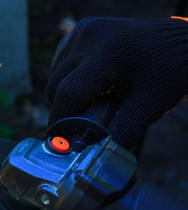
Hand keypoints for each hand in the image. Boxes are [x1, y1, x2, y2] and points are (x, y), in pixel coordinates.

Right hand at [46, 17, 187, 148]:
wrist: (184, 42)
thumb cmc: (169, 74)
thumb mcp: (147, 107)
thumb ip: (121, 133)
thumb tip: (94, 159)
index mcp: (107, 54)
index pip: (68, 93)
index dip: (61, 120)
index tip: (61, 139)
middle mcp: (90, 37)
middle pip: (56, 84)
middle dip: (63, 108)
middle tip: (78, 123)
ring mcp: (85, 30)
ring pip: (55, 73)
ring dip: (63, 92)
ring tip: (87, 102)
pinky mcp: (83, 28)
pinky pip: (62, 60)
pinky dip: (67, 76)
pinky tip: (86, 84)